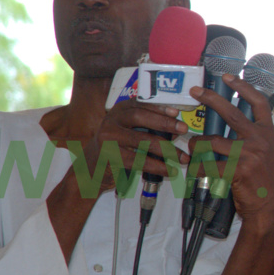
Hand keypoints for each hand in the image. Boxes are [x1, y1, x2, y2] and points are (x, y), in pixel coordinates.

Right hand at [75, 99, 190, 195]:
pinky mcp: (110, 157)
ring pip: (141, 140)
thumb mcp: (128, 131)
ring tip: (182, 156)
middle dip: (164, 123)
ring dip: (166, 149)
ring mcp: (108, 138)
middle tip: (183, 129)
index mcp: (117, 111)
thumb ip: (148, 127)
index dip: (158, 107)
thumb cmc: (116, 148)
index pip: (139, 104)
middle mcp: (110, 121)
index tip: (176, 112)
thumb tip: (177, 130)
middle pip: (139, 117)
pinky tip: (169, 170)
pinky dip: (157, 166)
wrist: (90, 170)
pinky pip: (138, 161)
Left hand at [189, 74, 273, 234]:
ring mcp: (249, 153)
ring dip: (196, 146)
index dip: (243, 87)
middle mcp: (260, 139)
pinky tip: (197, 173)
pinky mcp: (238, 169)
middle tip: (195, 91)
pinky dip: (198, 169)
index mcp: (268, 133)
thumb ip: (251, 138)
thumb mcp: (264, 154)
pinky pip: (208, 164)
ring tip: (191, 150)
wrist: (270, 207)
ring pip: (211, 142)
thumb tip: (226, 126)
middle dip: (210, 99)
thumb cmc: (263, 181)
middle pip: (231, 112)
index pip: (258, 102)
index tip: (229, 77)